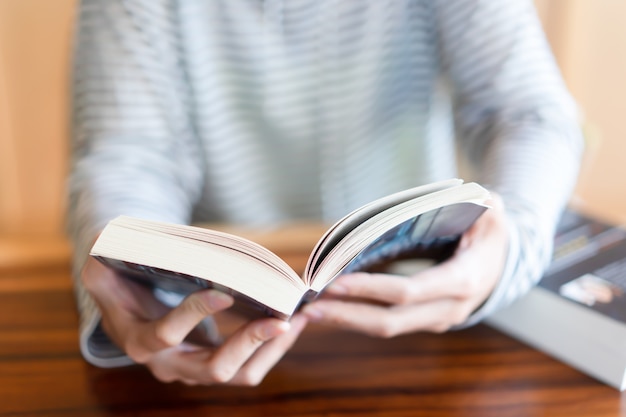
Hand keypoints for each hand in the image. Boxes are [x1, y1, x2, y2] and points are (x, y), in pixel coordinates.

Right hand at [81, 258, 307, 384]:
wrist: (130, 311)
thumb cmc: (120, 286)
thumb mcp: (103, 273)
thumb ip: (102, 264)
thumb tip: (102, 244)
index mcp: (141, 341)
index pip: (167, 334)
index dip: (194, 315)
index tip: (223, 291)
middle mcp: (170, 363)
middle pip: (214, 369)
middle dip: (250, 343)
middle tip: (280, 318)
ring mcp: (195, 367)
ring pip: (240, 374)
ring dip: (271, 349)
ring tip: (297, 318)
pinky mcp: (215, 362)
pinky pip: (250, 366)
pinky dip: (273, 346)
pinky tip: (292, 321)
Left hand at [302, 194, 508, 336]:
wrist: (502, 264)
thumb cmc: (489, 233)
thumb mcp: (492, 213)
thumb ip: (484, 204)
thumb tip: (477, 196)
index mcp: (462, 281)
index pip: (408, 292)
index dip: (371, 290)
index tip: (335, 284)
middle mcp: (448, 308)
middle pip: (390, 321)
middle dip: (347, 316)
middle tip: (308, 309)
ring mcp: (435, 319)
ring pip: (386, 328)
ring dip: (347, 321)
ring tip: (310, 313)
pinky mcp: (424, 320)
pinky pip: (388, 323)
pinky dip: (358, 317)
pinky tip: (332, 308)